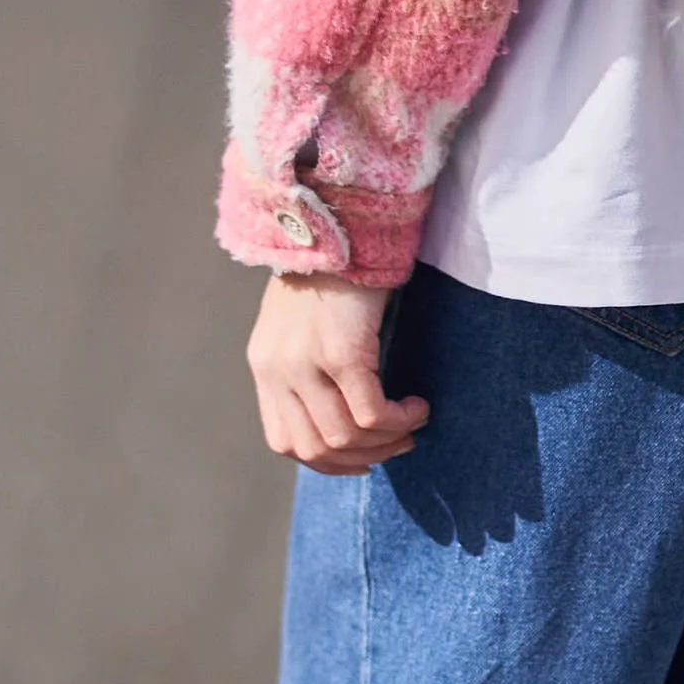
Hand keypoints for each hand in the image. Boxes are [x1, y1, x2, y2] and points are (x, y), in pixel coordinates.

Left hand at [248, 276, 429, 473]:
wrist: (340, 222)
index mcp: (265, 365)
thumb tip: (342, 410)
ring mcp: (306, 363)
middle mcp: (277, 369)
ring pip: (343, 438)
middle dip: (361, 458)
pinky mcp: (341, 353)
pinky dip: (398, 420)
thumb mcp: (303, 324)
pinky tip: (418, 406)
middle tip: (397, 443)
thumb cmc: (335, 269)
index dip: (325, 461)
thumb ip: (308, 366)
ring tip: (411, 423)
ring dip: (385, 441)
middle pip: (313, 448)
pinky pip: (369, 413)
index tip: (362, 457)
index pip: (284, 441)